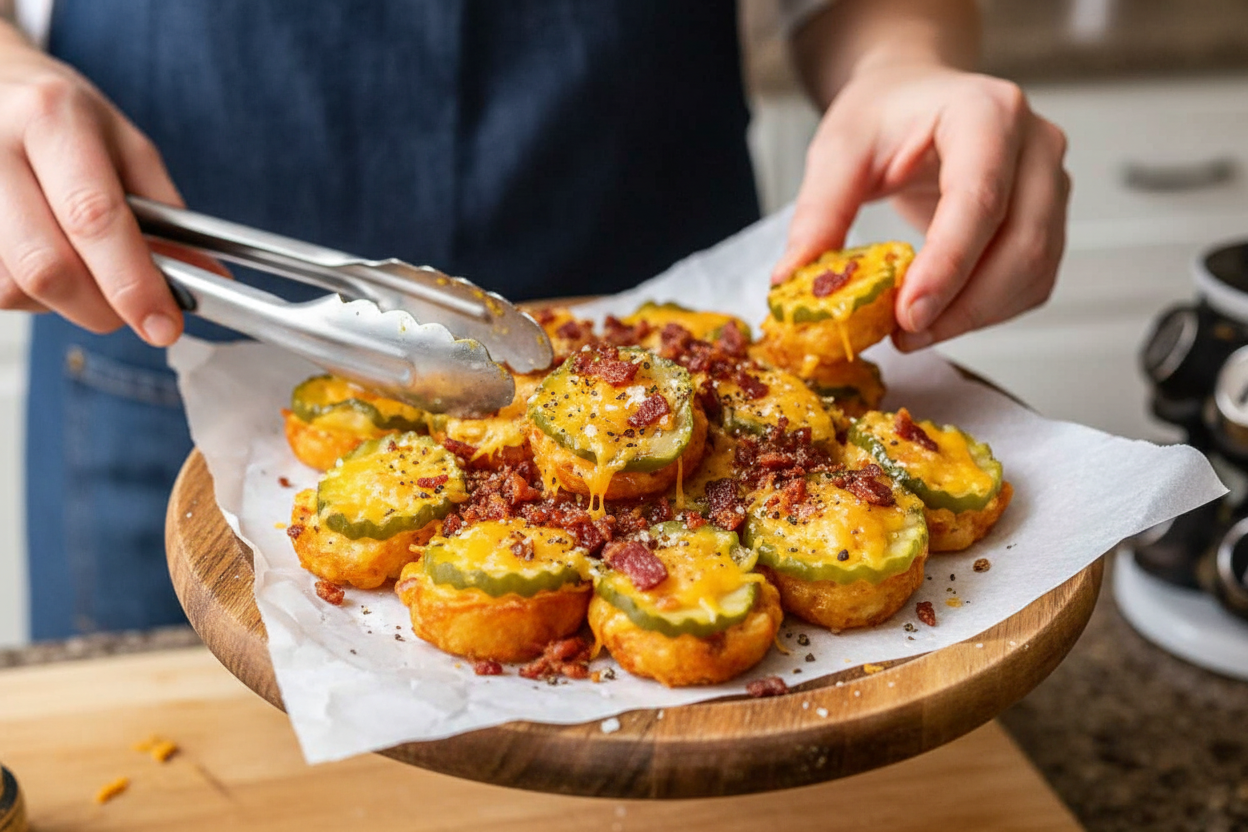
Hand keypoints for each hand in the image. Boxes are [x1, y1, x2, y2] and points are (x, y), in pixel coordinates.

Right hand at [0, 27, 184, 345]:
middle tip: (131, 311)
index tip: (162, 325)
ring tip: (82, 268)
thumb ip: (166, 217)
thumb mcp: (126, 147)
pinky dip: (28, 293)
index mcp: (53, 121)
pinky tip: (43, 260)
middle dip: (100, 307)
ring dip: (61, 302)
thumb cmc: (62, 118)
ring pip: (11, 286)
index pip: (93, 218)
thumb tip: (206, 280)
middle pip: (46, 266)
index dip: (132, 284)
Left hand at [773, 63, 1069, 350]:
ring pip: (1034, 269)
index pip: (980, 196)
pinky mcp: (1049, 219)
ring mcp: (1051, 182)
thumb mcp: (838, 150)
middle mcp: (1034, 144)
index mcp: (985, 111)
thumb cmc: (882, 116)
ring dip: (976, 316)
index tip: (910, 315)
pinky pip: (1033, 281)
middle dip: (964, 304)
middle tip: (904, 335)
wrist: (914, 98)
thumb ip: (819, 212)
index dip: (949, 262)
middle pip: (1022, 241)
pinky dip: (989, 312)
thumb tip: (793, 279)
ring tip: (913, 332)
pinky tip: (943, 317)